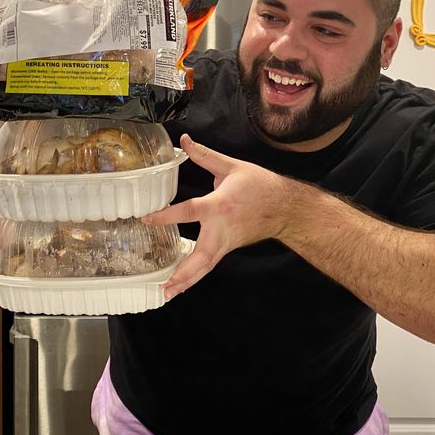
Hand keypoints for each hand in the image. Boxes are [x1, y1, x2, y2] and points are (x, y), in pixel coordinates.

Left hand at [142, 134, 291, 298]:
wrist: (286, 207)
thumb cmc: (260, 186)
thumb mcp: (232, 166)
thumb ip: (205, 155)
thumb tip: (183, 140)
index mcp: (220, 205)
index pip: (189, 211)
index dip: (167, 216)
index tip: (147, 219)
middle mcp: (222, 229)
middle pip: (201, 256)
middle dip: (183, 273)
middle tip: (165, 286)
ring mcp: (227, 242)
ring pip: (206, 266)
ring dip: (187, 281)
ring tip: (168, 294)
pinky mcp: (229, 248)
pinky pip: (210, 264)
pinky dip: (196, 276)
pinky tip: (181, 284)